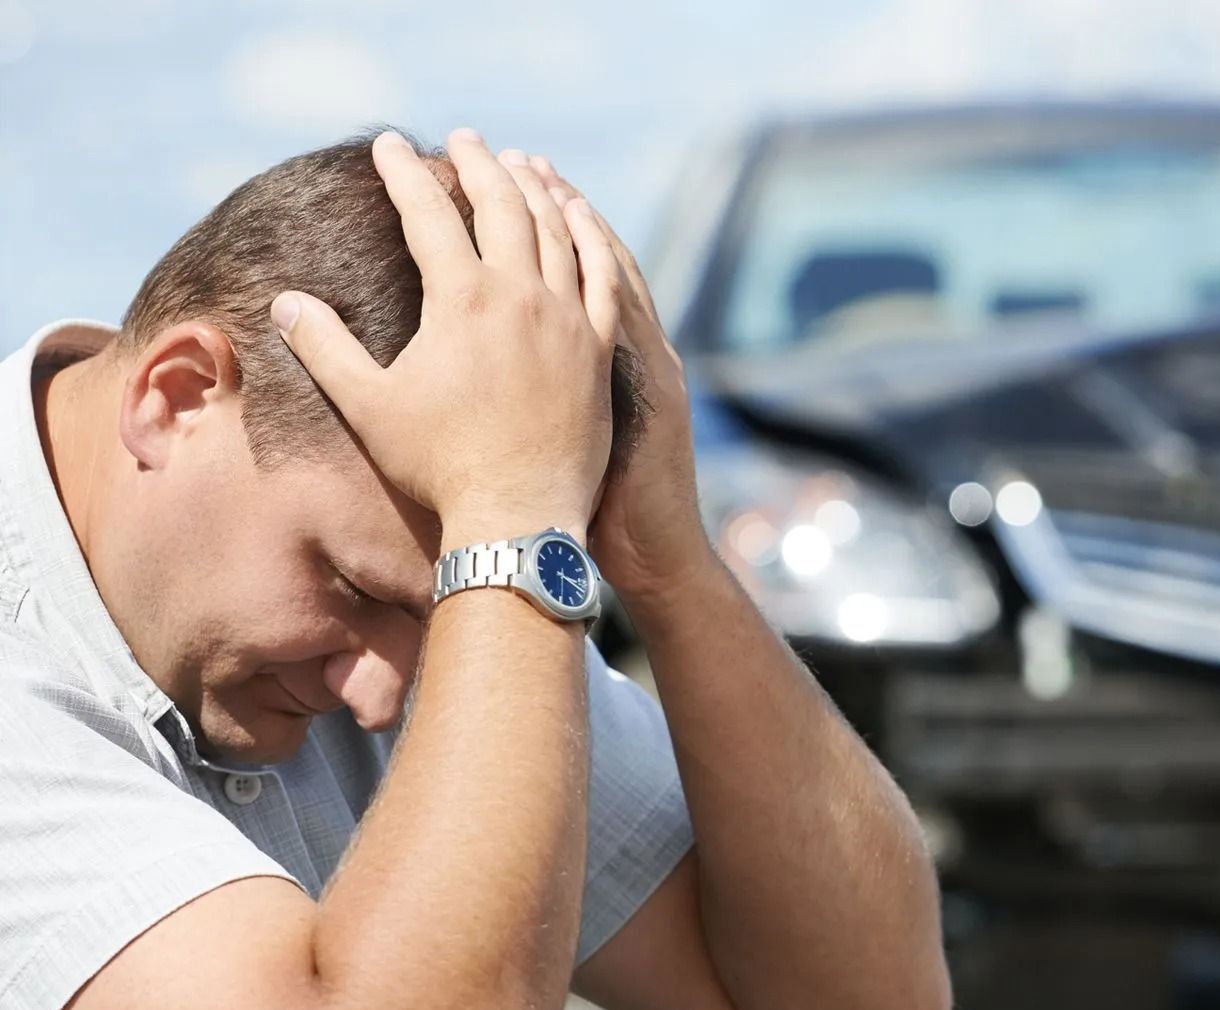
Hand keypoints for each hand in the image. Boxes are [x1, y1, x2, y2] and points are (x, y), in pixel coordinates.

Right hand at [271, 129, 623, 548]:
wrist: (519, 514)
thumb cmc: (439, 466)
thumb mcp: (368, 406)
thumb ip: (324, 348)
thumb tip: (282, 302)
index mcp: (461, 299)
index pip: (427, 212)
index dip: (405, 173)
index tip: (389, 144)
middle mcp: (520, 295)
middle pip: (500, 204)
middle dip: (477, 163)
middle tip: (461, 138)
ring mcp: (568, 318)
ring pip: (555, 230)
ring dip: (535, 188)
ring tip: (520, 163)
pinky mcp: (600, 346)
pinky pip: (602, 273)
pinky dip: (590, 235)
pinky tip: (581, 215)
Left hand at [523, 155, 712, 610]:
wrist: (655, 558)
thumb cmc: (603, 518)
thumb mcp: (573, 447)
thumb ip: (536, 402)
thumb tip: (477, 377)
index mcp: (609, 360)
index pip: (570, 276)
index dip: (541, 228)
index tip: (505, 181)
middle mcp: (628, 352)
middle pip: (585, 258)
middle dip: (548, 202)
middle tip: (510, 152)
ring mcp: (643, 367)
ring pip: (609, 273)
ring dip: (574, 218)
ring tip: (536, 172)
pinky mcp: (649, 391)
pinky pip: (627, 315)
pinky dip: (607, 269)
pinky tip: (582, 232)